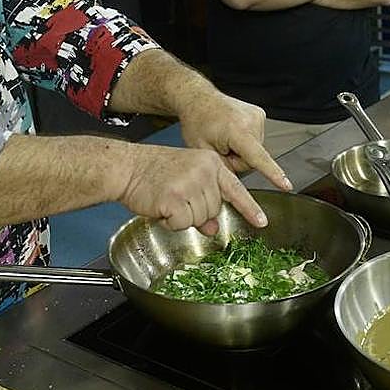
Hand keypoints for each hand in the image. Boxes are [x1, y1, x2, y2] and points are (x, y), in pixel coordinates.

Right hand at [117, 144, 263, 234]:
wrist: (127, 167)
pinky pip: (181, 223)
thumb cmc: (153, 172)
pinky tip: (161, 206)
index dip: (250, 208)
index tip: (262, 222)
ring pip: (199, 219)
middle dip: (195, 211)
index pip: (235, 189)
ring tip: (167, 199)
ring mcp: (190, 183)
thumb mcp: (185, 180)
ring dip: (182, 217)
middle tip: (176, 197)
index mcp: (210, 162)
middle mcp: (204, 171)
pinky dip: (170, 221)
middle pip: (214, 210)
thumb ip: (203, 202)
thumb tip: (212, 227)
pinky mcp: (175, 198)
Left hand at [177, 87, 291, 192]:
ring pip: (256, 150)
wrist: (199, 98)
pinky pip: (256, 139)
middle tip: (221, 146)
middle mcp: (251, 120)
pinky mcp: (260, 114)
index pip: (258, 157)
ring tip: (226, 137)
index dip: (273, 174)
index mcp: (236, 129)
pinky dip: (245, 140)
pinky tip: (232, 131)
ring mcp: (257, 115)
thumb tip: (237, 183)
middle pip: (253, 158)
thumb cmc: (197, 121)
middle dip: (237, 158)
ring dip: (241, 149)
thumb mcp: (204, 151)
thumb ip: (223, 169)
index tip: (286, 185)